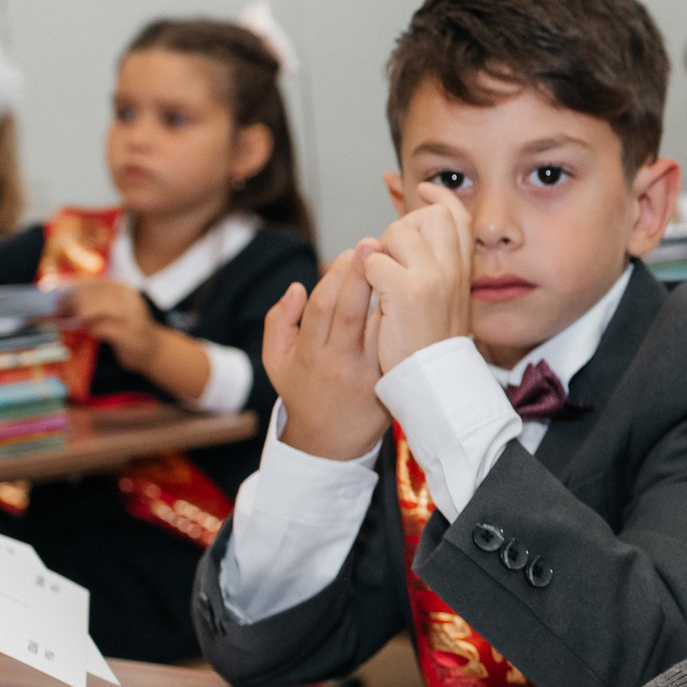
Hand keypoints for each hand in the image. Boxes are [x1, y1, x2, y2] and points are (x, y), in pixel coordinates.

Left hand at [64, 279, 165, 375]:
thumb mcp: (116, 307)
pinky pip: (101, 329)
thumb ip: (96, 299)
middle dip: (70, 303)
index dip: (72, 290)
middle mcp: (128, 300)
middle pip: (90, 295)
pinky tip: (88, 332)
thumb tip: (64, 296)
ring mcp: (129, 317)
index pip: (92, 283)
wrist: (152, 349)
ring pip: (93, 309)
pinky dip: (90, 330)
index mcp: (123, 290)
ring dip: (76, 316)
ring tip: (68, 321)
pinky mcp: (128, 335)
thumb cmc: (128, 327)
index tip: (58, 300)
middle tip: (58, 312)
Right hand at [265, 245, 389, 459]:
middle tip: (374, 245)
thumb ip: (278, 323)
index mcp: (311, 354)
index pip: (322, 308)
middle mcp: (340, 362)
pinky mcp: (391, 379)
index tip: (349, 253)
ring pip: (380, 327)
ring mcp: (369, 373)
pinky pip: (399, 342)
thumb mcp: (276, 363)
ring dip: (389, 292)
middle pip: (351, 313)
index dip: (335, 278)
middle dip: (362, 276)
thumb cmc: (303, 392)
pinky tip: (410, 293)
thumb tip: (297, 288)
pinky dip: (404, 317)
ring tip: (397, 262)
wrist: (331, 442)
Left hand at [364, 185, 471, 373]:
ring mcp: (432, 278)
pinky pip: (373, 261)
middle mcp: (452, 270)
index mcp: (462, 272)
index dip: (439, 197)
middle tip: (391, 258)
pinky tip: (373, 298)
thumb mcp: (447, 303)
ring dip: (379, 253)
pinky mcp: (406, 291)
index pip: (457, 217)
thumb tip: (417, 240)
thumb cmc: (432, 348)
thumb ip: (438, 270)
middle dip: (401, 228)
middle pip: (427, 216)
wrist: (433, 381)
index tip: (423, 189)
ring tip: (380, 283)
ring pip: (395, 234)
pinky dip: (365, 276)